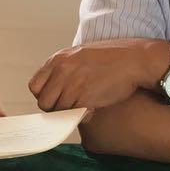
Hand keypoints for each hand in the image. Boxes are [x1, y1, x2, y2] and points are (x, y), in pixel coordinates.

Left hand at [28, 39, 166, 111]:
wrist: (135, 60)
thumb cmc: (112, 58)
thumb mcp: (81, 54)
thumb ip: (64, 69)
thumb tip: (54, 89)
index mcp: (58, 59)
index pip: (34, 86)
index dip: (44, 95)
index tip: (55, 98)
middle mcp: (62, 70)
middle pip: (44, 102)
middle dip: (55, 108)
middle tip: (69, 107)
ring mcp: (73, 84)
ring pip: (59, 111)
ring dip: (70, 113)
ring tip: (84, 107)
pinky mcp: (86, 97)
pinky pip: (75, 115)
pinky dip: (83, 116)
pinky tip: (93, 110)